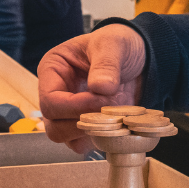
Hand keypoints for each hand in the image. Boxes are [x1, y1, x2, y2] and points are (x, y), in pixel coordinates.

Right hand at [38, 26, 147, 152]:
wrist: (138, 56)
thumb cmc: (118, 45)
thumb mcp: (113, 45)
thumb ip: (106, 64)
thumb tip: (100, 87)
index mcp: (52, 70)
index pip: (50, 101)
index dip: (74, 107)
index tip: (102, 100)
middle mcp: (55, 94)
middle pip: (54, 126)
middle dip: (83, 122)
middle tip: (111, 110)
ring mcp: (68, 112)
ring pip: (67, 138)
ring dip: (92, 132)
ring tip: (116, 115)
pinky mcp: (84, 124)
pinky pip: (83, 143)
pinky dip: (99, 139)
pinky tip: (117, 124)